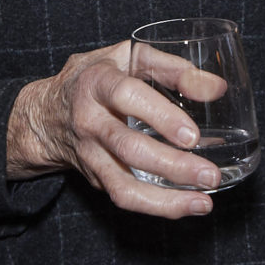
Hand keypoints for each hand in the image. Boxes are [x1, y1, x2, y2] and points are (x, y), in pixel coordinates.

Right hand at [5, 41, 227, 218]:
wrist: (47, 112)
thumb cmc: (98, 76)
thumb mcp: (129, 57)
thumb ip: (174, 68)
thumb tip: (217, 88)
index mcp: (98, 82)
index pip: (127, 97)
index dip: (160, 116)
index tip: (192, 134)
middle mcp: (89, 120)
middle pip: (128, 149)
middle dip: (172, 165)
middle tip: (209, 174)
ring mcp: (90, 154)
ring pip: (123, 186)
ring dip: (165, 200)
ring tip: (203, 201)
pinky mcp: (95, 177)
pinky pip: (124, 197)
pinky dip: (157, 207)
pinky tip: (187, 204)